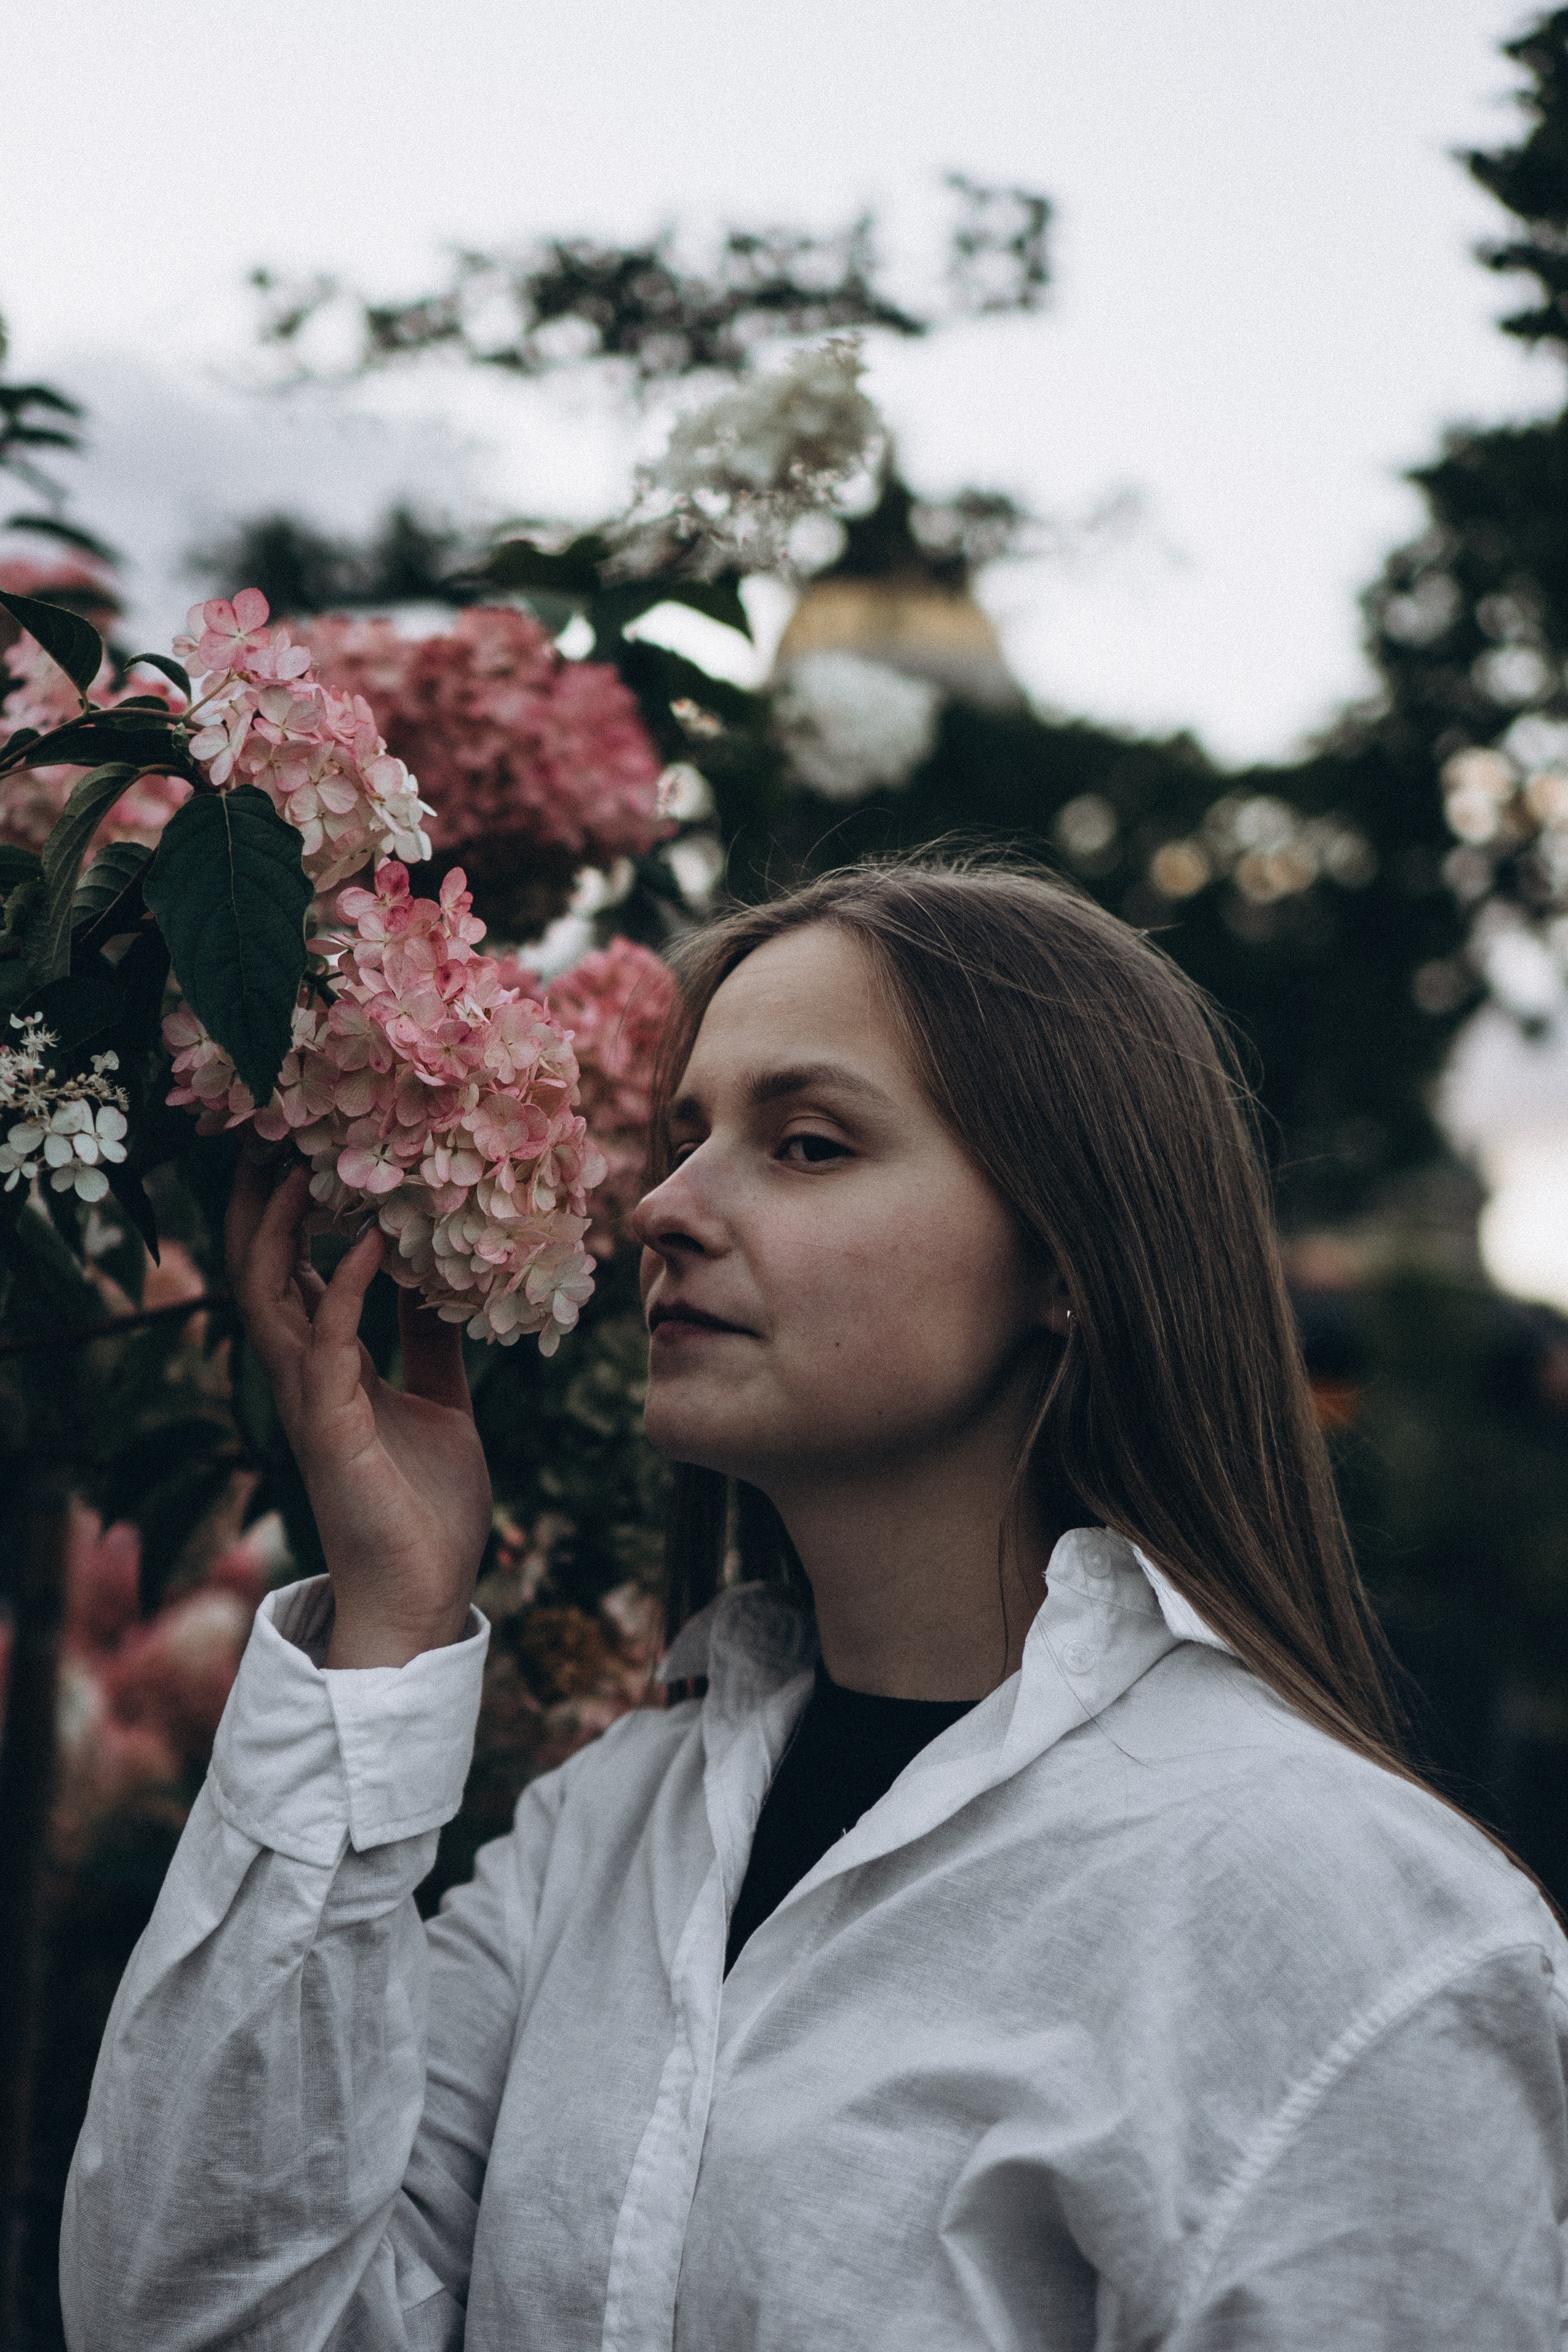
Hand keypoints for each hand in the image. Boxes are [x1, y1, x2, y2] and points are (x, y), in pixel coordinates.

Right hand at [226, 1149, 492, 1667]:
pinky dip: (344, 1290)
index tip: (303, 1145)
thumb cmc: (428, 1508)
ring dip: (283, 1230)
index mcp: (330, 1368)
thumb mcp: (443, 1405)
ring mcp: (310, 1402)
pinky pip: (327, 1345)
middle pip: (259, 1271)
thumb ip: (433, 1347)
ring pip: (269, 1299)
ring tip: (302, 1164)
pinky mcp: (331, 1430)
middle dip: (259, 1203)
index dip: (289, 1211)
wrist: (423, 1595)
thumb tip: (441, 1283)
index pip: (291, 1272)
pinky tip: (374, 1244)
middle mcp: (306, 1377)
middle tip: (273, 1130)